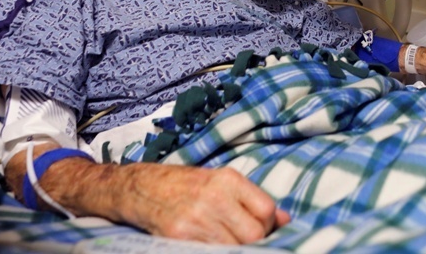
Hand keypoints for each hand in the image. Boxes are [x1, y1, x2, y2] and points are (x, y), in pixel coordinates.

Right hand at [116, 164, 289, 243]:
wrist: (140, 188)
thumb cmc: (184, 184)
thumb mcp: (220, 182)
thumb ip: (252, 200)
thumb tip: (285, 219)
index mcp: (228, 179)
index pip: (266, 210)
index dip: (269, 225)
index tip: (262, 229)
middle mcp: (213, 197)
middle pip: (253, 233)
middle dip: (254, 241)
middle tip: (244, 240)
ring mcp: (195, 219)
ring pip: (233, 247)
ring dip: (235, 248)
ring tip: (226, 242)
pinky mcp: (178, 237)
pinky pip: (209, 252)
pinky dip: (215, 251)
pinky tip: (210, 245)